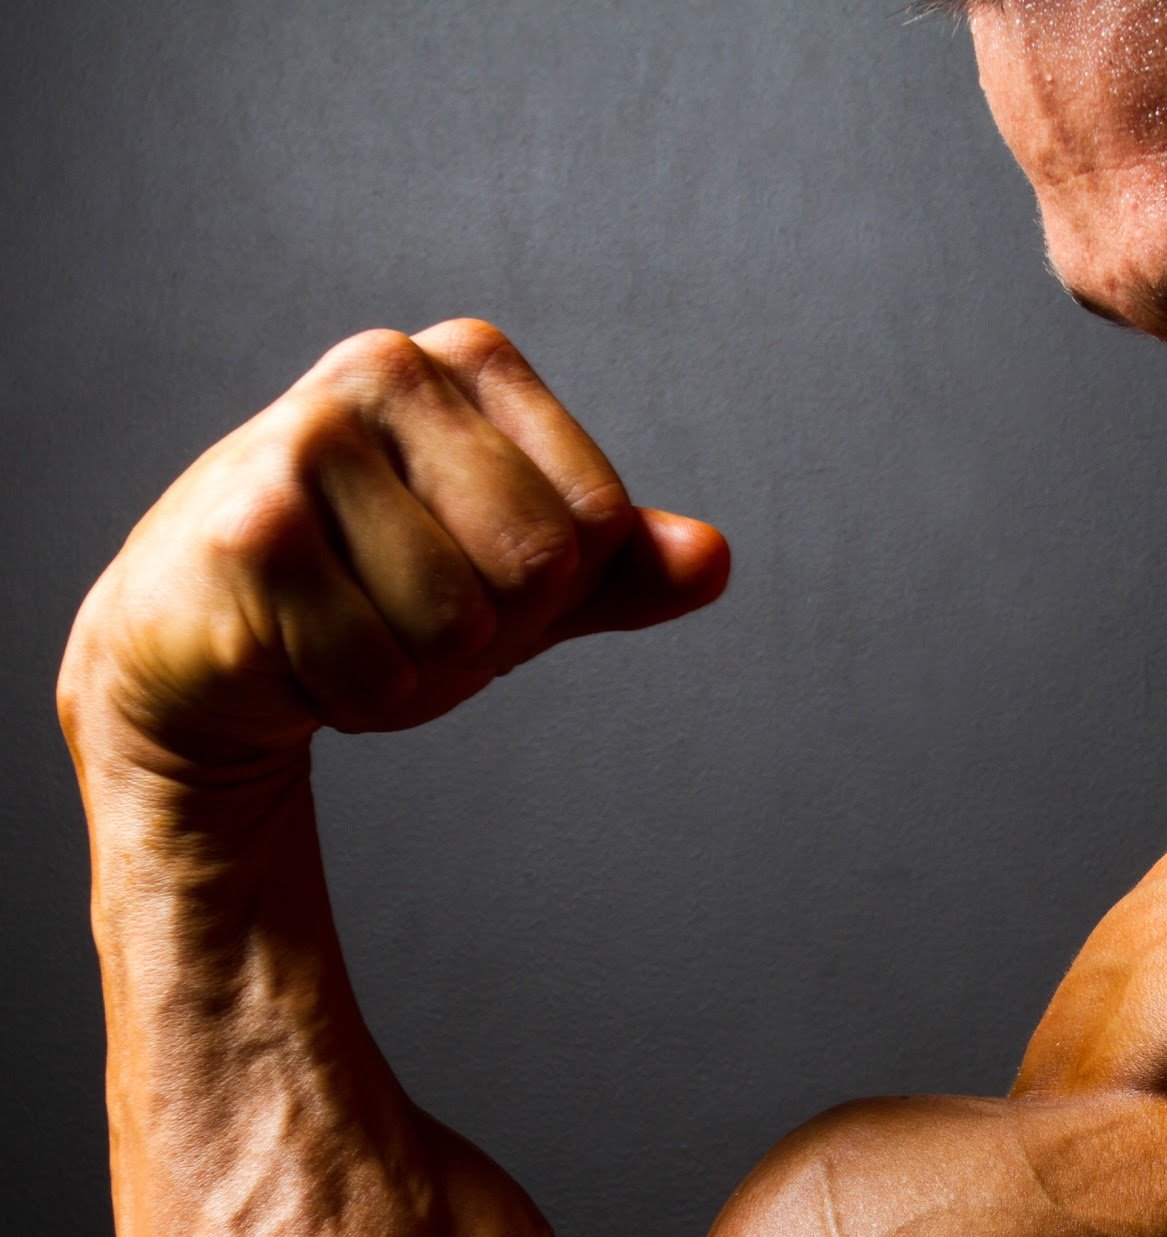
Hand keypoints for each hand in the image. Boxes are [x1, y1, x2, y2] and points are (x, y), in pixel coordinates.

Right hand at [59, 319, 730, 770]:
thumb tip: (715, 559)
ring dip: (417, 672)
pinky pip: (382, 672)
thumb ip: (618, 570)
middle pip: (539, 567)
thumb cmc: (375, 596)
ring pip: (461, 625)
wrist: (200, 644)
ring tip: (347, 628)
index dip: (552, 590)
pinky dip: (356, 698)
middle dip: (487, 633)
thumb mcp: (516, 578)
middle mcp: (387, 365)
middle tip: (398, 610)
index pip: (600, 520)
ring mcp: (308, 437)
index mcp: (470, 357)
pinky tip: (297, 653)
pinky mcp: (252, 530)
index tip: (465, 569)